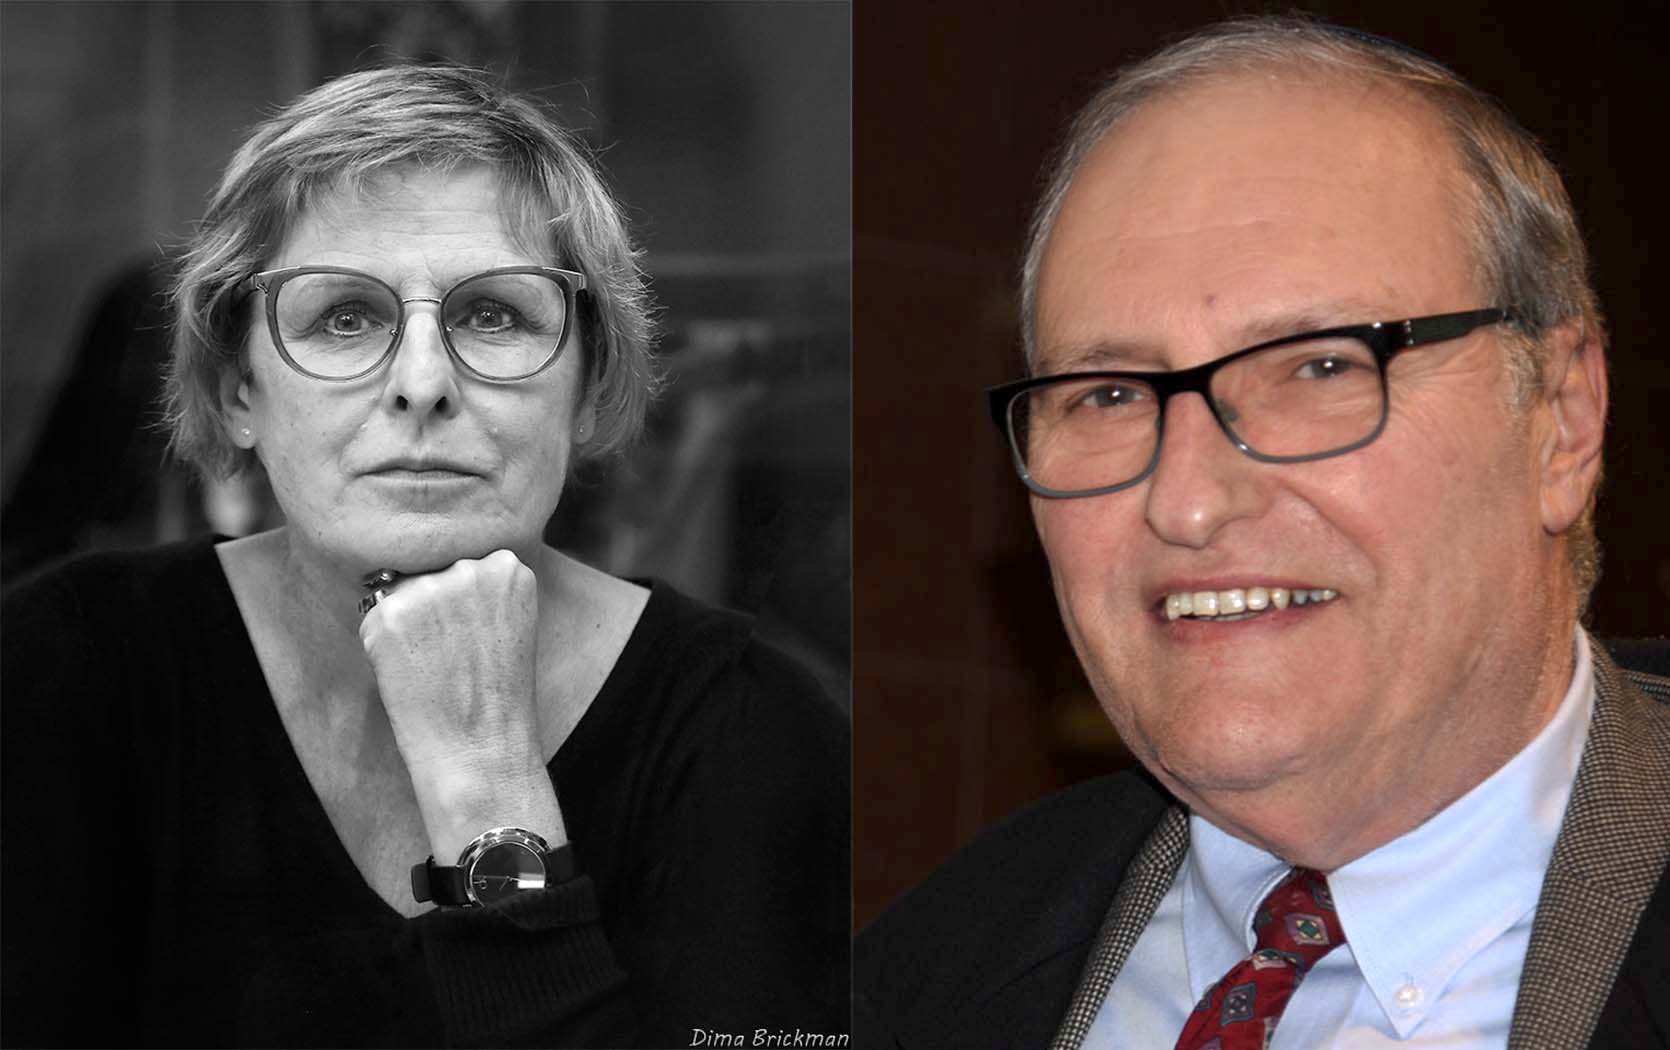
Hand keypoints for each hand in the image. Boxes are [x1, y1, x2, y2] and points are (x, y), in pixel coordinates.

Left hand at [358, 549, 563, 856]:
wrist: (480, 751)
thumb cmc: (497, 696)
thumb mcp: (511, 624)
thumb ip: (482, 589)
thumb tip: (426, 569)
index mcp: (509, 566)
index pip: (465, 563)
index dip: (463, 602)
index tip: (475, 636)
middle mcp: (468, 568)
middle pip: (432, 572)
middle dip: (434, 607)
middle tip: (452, 657)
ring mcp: (427, 590)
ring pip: (402, 594)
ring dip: (408, 625)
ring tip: (434, 668)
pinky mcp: (388, 615)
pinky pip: (374, 619)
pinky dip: (383, 646)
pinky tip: (411, 673)